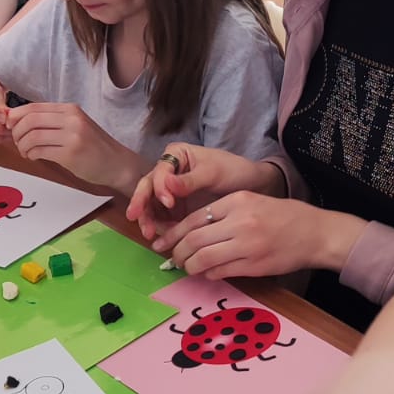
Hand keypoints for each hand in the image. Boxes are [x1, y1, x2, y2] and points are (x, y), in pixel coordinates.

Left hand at [6, 102, 138, 193]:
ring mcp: (72, 136)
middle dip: (16, 132)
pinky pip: (40, 151)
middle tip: (17, 142)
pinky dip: (31, 154)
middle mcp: (71, 119)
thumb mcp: (75, 125)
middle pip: (29, 120)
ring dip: (22, 146)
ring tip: (26, 152)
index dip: (15, 117)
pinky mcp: (71, 154)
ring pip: (32, 136)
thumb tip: (17, 119)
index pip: (33, 107)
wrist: (117, 163)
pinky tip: (34, 157)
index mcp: (70, 109)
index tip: (10, 127)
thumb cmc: (93, 147)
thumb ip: (51, 121)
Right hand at [125, 144, 281, 239]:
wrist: (251, 185)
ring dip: (149, 220)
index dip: (160, 188)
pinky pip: (164, 218)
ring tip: (151, 235)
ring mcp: (170, 190)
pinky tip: (165, 238)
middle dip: (142, 206)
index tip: (170, 202)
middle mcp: (168, 172)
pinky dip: (162, 228)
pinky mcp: (176, 207)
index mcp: (175, 155)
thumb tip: (167, 183)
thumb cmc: (233, 170)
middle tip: (141, 223)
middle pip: (148, 188)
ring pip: (152, 205)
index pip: (159, 172)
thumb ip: (190, 180)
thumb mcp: (213, 173)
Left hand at [153, 192, 360, 280]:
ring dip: (190, 266)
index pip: (194, 219)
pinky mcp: (254, 266)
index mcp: (237, 201)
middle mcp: (240, 222)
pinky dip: (208, 274)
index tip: (163, 243)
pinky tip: (207, 272)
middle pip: (194, 240)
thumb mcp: (253, 202)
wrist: (315, 233)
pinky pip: (220, 272)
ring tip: (188, 267)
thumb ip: (224, 213)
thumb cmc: (284, 216)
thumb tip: (191, 232)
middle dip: (177, 253)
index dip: (173, 234)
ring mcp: (247, 245)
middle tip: (173, 259)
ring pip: (203, 259)